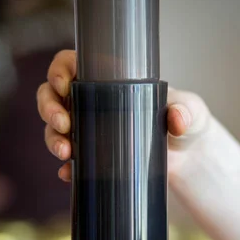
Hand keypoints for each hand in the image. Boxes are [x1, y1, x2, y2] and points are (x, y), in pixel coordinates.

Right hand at [36, 49, 239, 239]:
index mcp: (107, 81)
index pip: (70, 65)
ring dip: (53, 140)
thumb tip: (177, 119)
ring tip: (65, 153)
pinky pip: (70, 162)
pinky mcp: (94, 158)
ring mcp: (90, 132)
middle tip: (64, 125)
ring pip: (56, 130)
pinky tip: (68, 174)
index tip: (64, 85)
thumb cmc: (188, 123)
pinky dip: (66, 168)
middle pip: (52, 98)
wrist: (189, 158)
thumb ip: (185, 111)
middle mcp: (92, 104)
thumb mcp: (190, 113)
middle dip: (49, 110)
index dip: (58, 71)